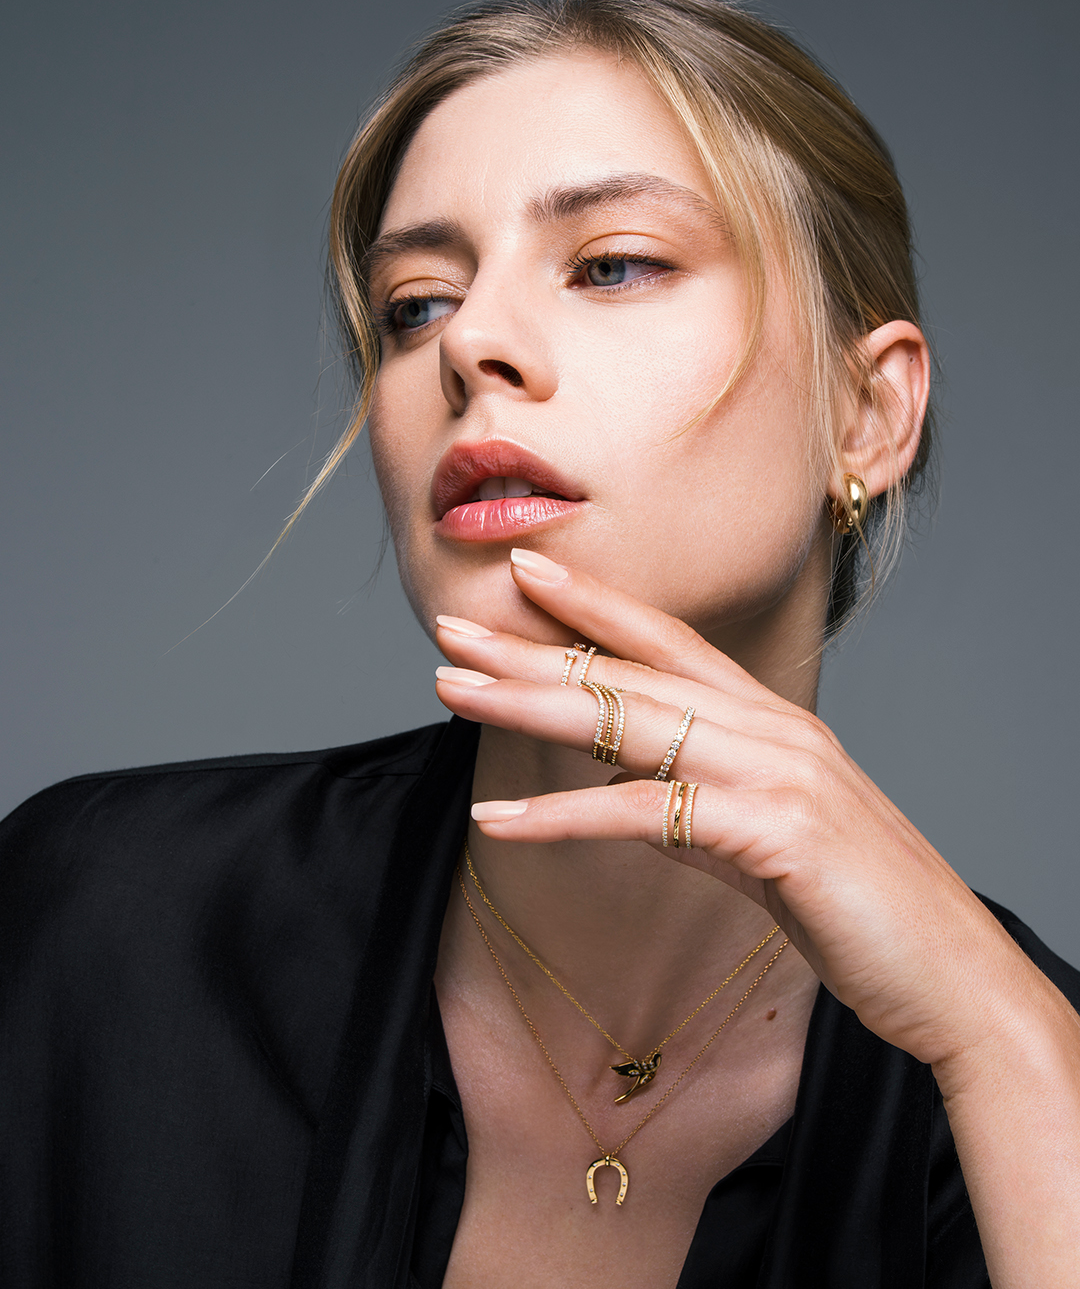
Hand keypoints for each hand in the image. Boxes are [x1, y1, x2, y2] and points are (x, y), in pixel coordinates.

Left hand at [434, 549, 1051, 1074]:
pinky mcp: (776, 833)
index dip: (596, 602)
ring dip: (530, 706)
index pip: (670, 640)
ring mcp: (777, 775)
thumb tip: (633, 794)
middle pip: (632, 674)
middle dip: (534, 649)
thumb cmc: (860, 906)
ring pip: (630, 724)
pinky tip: (496, 825)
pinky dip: (563, 819)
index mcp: (772, 722)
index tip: (526, 571)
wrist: (954, 975)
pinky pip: (645, 817)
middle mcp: (772, 730)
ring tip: (451, 690)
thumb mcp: (767, 838)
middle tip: (452, 629)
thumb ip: (700, 806)